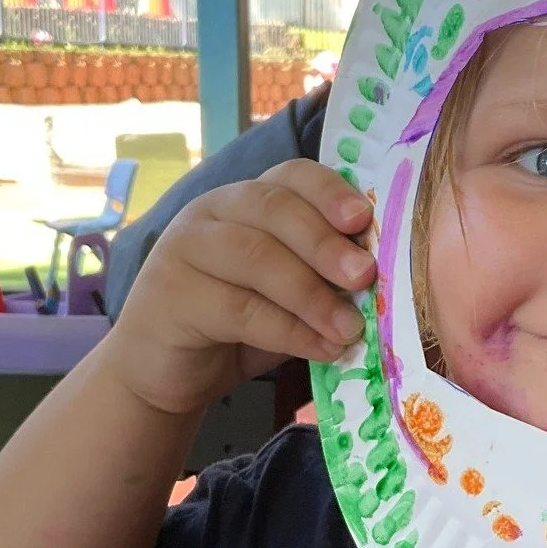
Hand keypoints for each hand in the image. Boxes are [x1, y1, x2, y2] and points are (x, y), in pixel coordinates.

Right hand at [107, 159, 375, 414]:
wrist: (165, 372)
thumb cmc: (238, 326)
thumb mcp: (290, 293)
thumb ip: (325, 276)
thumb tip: (381, 278)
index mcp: (248, 199)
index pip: (291, 175)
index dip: (329, 191)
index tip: (364, 218)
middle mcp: (213, 210)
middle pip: (274, 208)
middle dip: (325, 242)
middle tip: (365, 276)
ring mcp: (185, 248)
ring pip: (256, 257)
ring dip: (312, 294)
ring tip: (350, 328)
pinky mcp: (170, 295)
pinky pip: (238, 308)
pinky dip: (288, 331)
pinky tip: (321, 349)